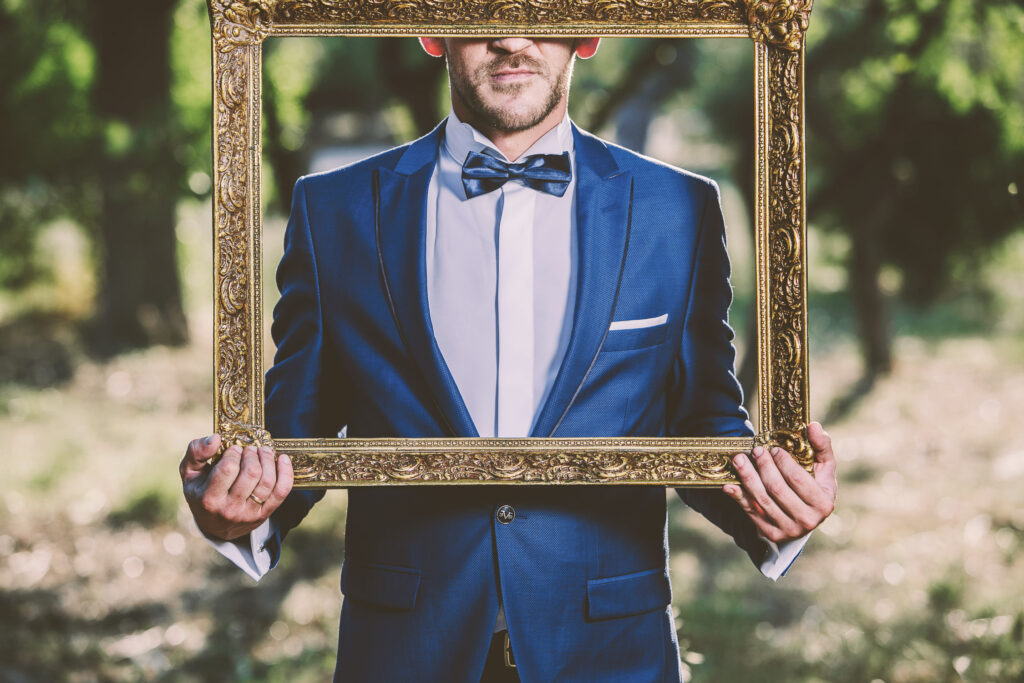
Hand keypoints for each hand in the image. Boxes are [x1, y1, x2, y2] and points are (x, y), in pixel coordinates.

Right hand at [179, 434, 292, 541]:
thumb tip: (216, 438)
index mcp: (208, 498)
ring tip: (262, 451)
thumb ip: (196, 451)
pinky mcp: (264, 514)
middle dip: (252, 455)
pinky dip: (286, 473)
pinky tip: (283, 459)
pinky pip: (281, 492)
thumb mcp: (190, 472)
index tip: (234, 449)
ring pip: (267, 482)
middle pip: (251, 474)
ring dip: (268, 460)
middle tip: (250, 449)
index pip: (228, 469)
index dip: (234, 453)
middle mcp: (229, 509)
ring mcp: (248, 514)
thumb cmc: (201, 491)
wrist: (213, 525)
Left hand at [723, 422, 836, 543]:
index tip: (773, 449)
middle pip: (777, 489)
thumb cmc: (815, 487)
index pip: (798, 480)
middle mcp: (807, 520)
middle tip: (755, 450)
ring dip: (747, 478)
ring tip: (739, 460)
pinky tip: (729, 485)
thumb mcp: (824, 469)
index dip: (784, 463)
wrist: (805, 517)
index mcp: (823, 504)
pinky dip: (738, 497)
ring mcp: (788, 529)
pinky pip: (751, 512)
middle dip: (764, 467)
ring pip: (762, 500)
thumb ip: (821, 446)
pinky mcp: (770, 533)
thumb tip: (813, 426)